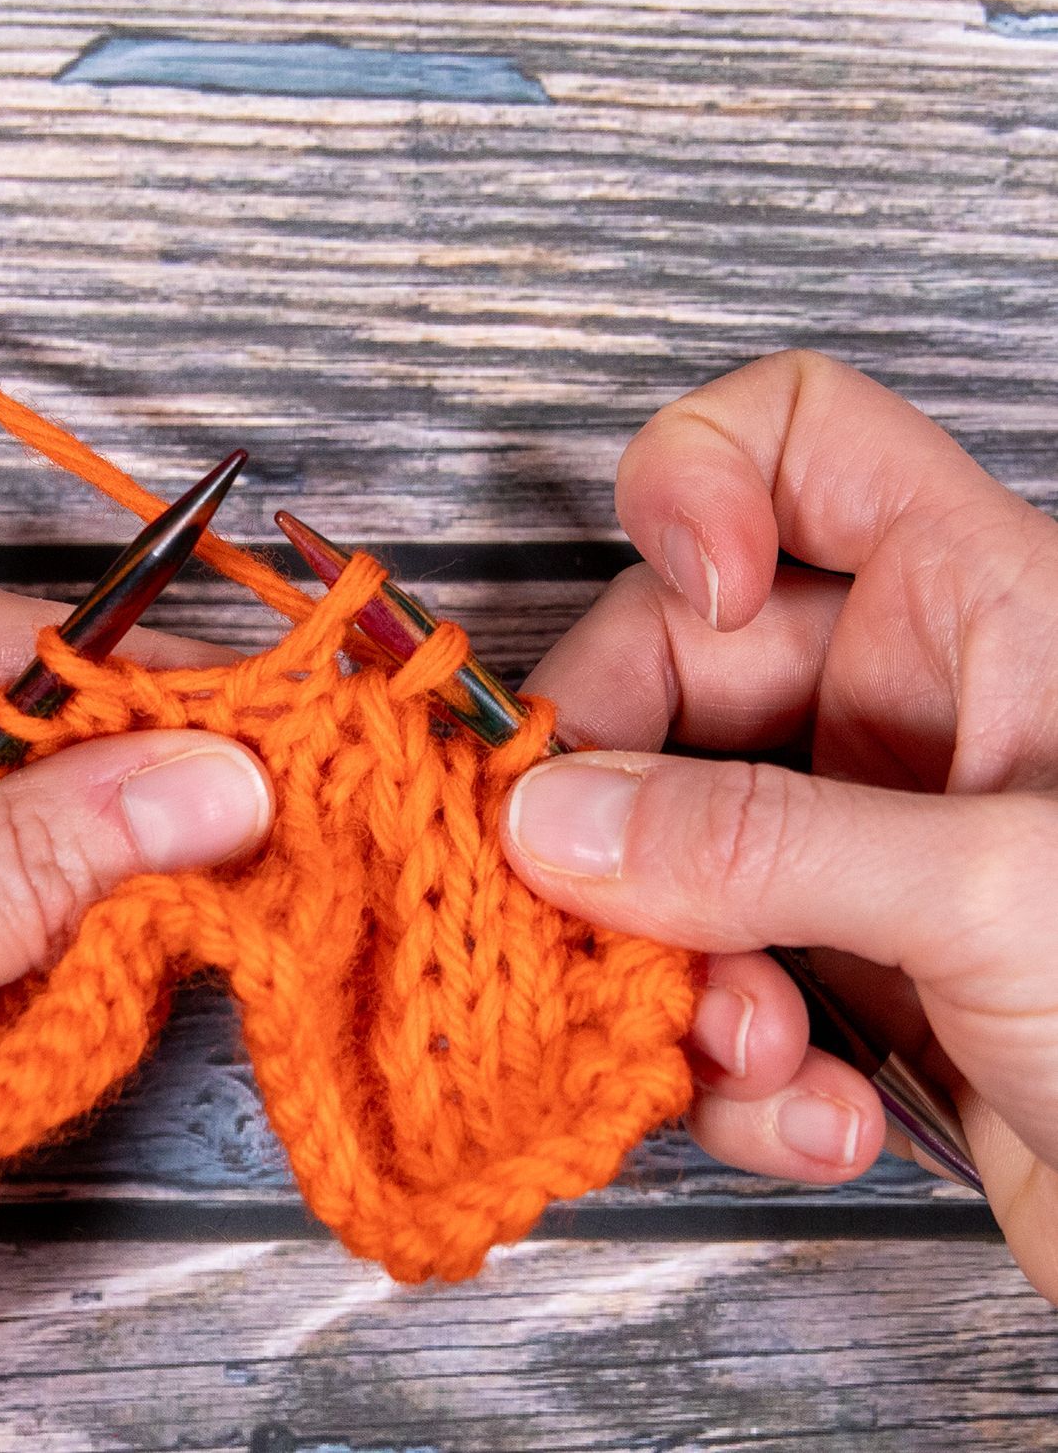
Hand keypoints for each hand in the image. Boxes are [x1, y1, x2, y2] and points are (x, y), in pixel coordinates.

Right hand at [500, 350, 1057, 1304]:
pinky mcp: (833, 962)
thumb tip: (555, 820)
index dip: (700, 477)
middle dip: (619, 800)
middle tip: (588, 891)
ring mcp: (853, 836)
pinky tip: (814, 1112)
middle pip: (668, 667)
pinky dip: (728, 1062)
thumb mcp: (996, 893)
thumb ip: (760, 845)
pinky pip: (704, 968)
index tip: (681, 592)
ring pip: (661, 839)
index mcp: (971, 606)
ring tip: (752, 1049)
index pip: (799, 439)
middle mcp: (895, 705)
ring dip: (676, 966)